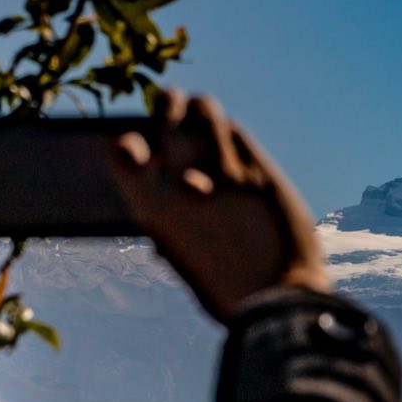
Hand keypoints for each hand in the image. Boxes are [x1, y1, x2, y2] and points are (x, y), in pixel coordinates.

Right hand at [109, 89, 331, 322]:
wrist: (278, 301)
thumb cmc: (228, 293)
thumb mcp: (186, 267)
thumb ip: (172, 242)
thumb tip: (159, 241)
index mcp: (155, 213)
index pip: (123, 156)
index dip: (128, 145)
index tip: (134, 143)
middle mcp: (183, 184)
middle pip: (167, 122)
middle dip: (166, 106)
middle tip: (170, 99)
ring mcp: (223, 173)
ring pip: (205, 114)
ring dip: (200, 110)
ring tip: (200, 109)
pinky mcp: (259, 171)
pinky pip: (238, 134)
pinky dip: (230, 133)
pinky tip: (231, 137)